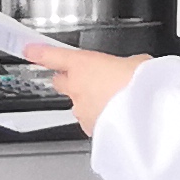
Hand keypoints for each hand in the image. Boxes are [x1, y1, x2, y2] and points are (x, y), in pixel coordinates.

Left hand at [15, 38, 149, 134]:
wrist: (149, 116)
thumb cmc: (143, 86)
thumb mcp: (138, 63)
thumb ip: (124, 65)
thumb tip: (130, 67)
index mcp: (84, 65)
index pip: (52, 56)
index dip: (39, 52)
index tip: (29, 50)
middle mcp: (77, 89)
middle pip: (61, 82)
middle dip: (70, 79)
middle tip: (86, 77)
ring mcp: (82, 111)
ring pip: (78, 104)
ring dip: (90, 101)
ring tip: (114, 101)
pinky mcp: (91, 129)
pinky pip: (91, 121)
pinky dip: (101, 118)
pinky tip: (118, 116)